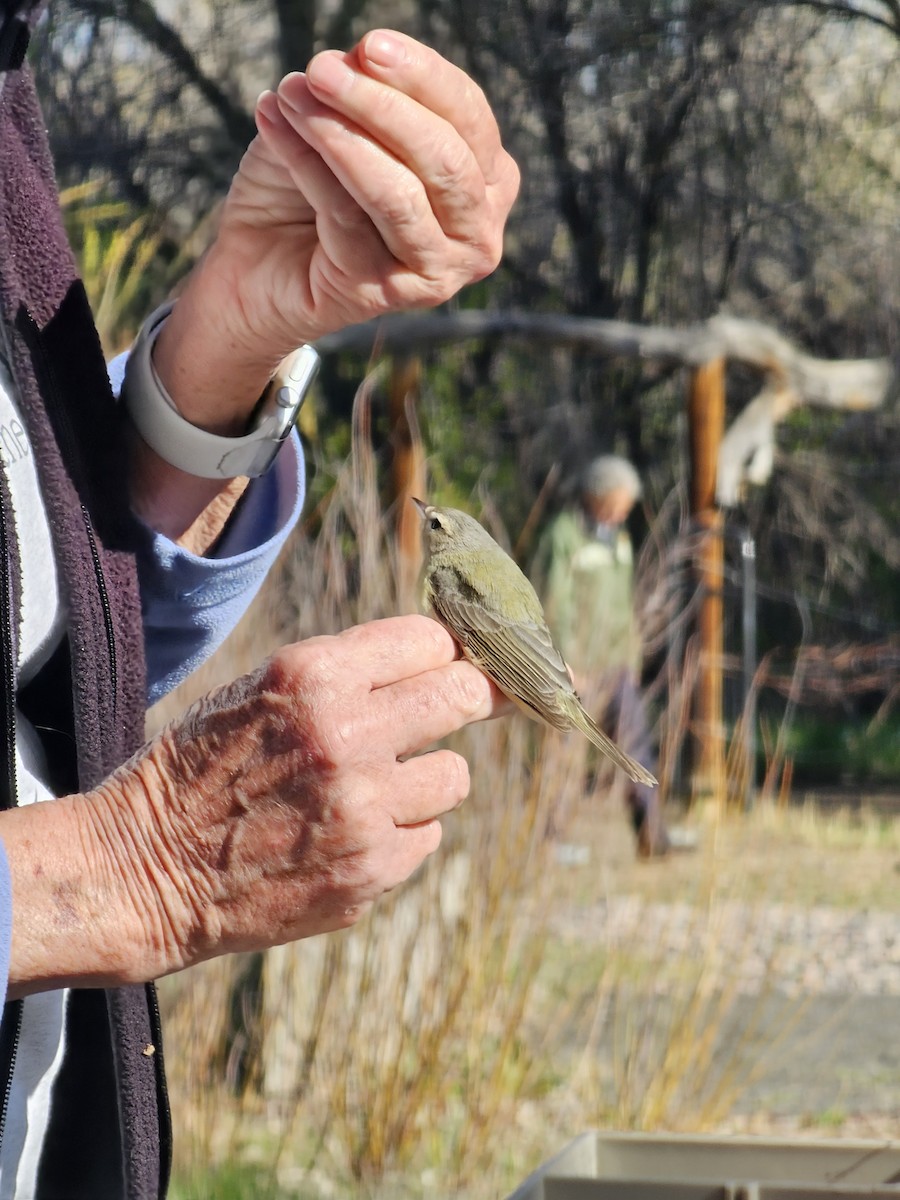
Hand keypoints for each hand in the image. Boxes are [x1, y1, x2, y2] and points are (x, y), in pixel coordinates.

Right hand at [4, 617, 499, 993]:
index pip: (430, 640)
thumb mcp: (259, 690)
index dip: (441, 653)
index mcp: (313, 675)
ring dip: (426, 778)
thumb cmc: (201, 768)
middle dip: (470, 699)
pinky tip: (350, 833)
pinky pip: (428, 834)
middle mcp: (345, 735)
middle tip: (463, 707)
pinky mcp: (370, 869)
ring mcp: (363, 807)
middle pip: (465, 696)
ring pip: (455, 774)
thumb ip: (345, 672)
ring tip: (377, 787)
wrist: (145, 869)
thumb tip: (436, 661)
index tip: (442, 665)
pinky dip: (400, 833)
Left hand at [151, 30, 518, 428]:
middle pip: (444, 157)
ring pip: (398, 194)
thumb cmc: (310, 191)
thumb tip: (358, 58)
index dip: (422, 75)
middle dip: (381, 105)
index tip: (369, 44)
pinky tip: (273, 124)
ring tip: (293, 95)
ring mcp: (437, 273)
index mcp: (487, 182)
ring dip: (341, 135)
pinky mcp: (386, 295)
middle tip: (321, 69)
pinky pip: (349, 220)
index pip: (468, 117)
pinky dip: (308, 165)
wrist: (258, 268)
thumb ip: (363, 93)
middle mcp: (477, 235)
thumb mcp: (342, 125)